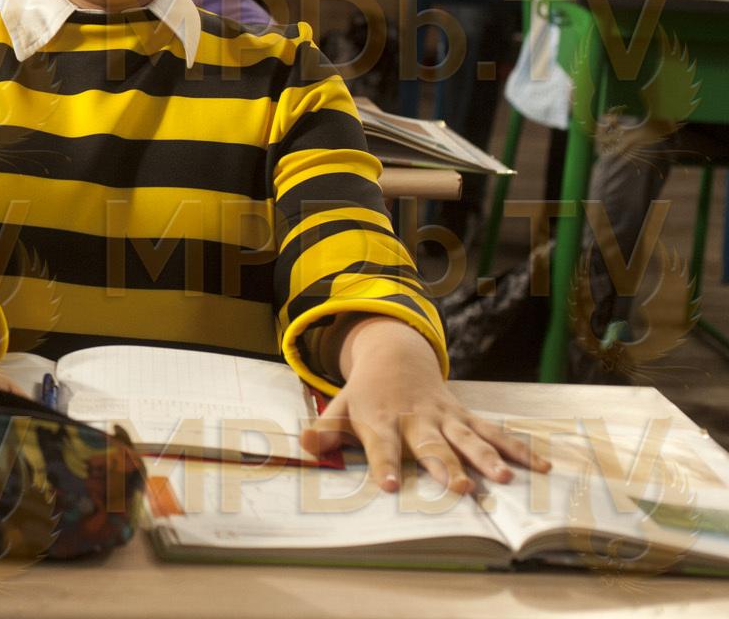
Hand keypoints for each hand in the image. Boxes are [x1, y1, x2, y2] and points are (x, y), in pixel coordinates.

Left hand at [301, 316, 548, 493]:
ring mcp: (445, 418)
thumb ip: (325, 430)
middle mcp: (416, 420)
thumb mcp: (339, 408)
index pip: (381, 447)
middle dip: (445, 466)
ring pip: (469, 438)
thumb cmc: (365, 394)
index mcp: (382, 421)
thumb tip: (303, 446)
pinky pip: (494, 433)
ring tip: (503, 478)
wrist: (395, 356)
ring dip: (487, 457)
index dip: (383, 465)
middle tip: (459, 489)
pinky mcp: (465, 416)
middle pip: (431, 446)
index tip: (387, 486)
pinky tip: (542, 467)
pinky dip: (518, 448)